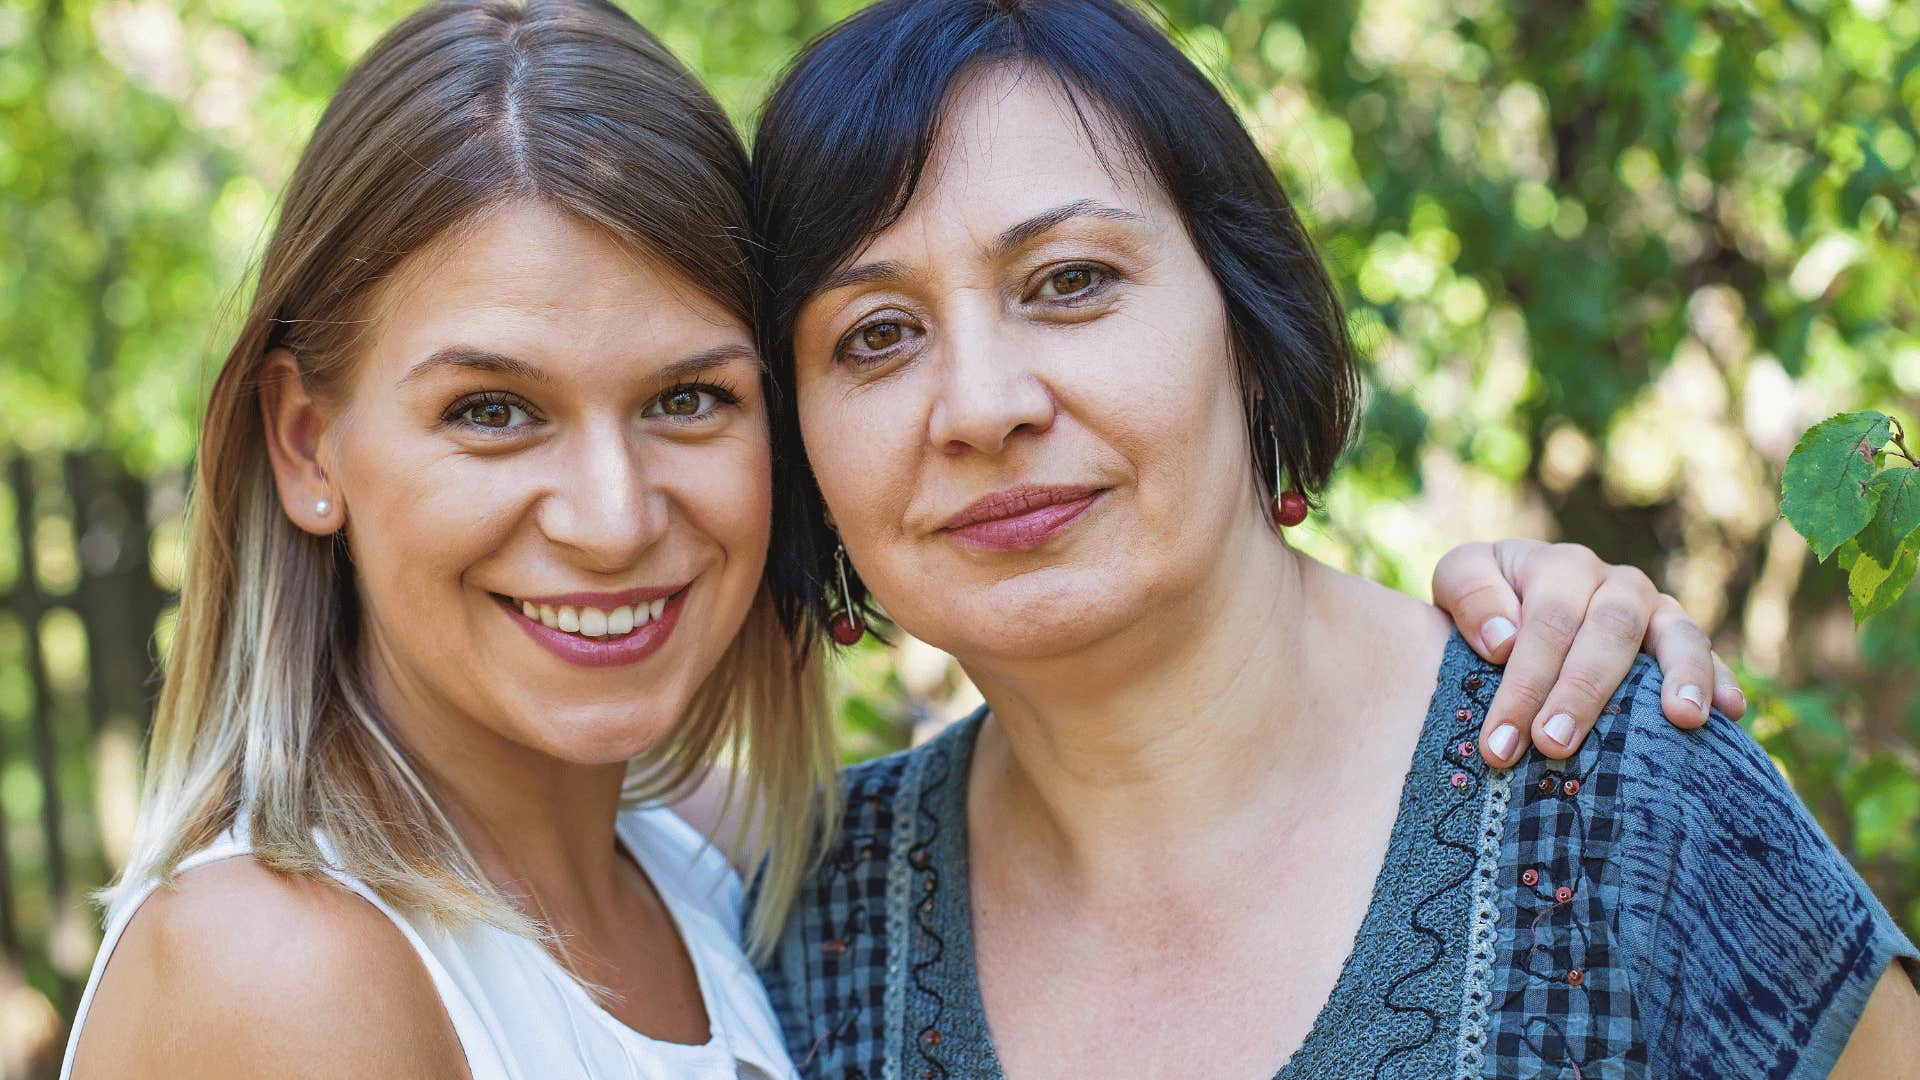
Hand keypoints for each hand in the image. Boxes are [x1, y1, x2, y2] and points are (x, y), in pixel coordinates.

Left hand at [1431, 539, 1747, 766]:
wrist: (1515, 608)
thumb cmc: (1484, 605)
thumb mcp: (1460, 580)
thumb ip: (1470, 595)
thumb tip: (1503, 639)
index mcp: (1558, 566)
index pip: (1545, 623)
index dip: (1523, 683)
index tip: (1500, 742)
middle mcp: (1612, 583)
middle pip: (1608, 630)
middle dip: (1581, 692)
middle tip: (1554, 746)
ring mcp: (1654, 610)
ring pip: (1676, 631)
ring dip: (1680, 674)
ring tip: (1682, 719)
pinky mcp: (1679, 641)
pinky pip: (1709, 655)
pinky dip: (1721, 679)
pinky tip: (1731, 713)